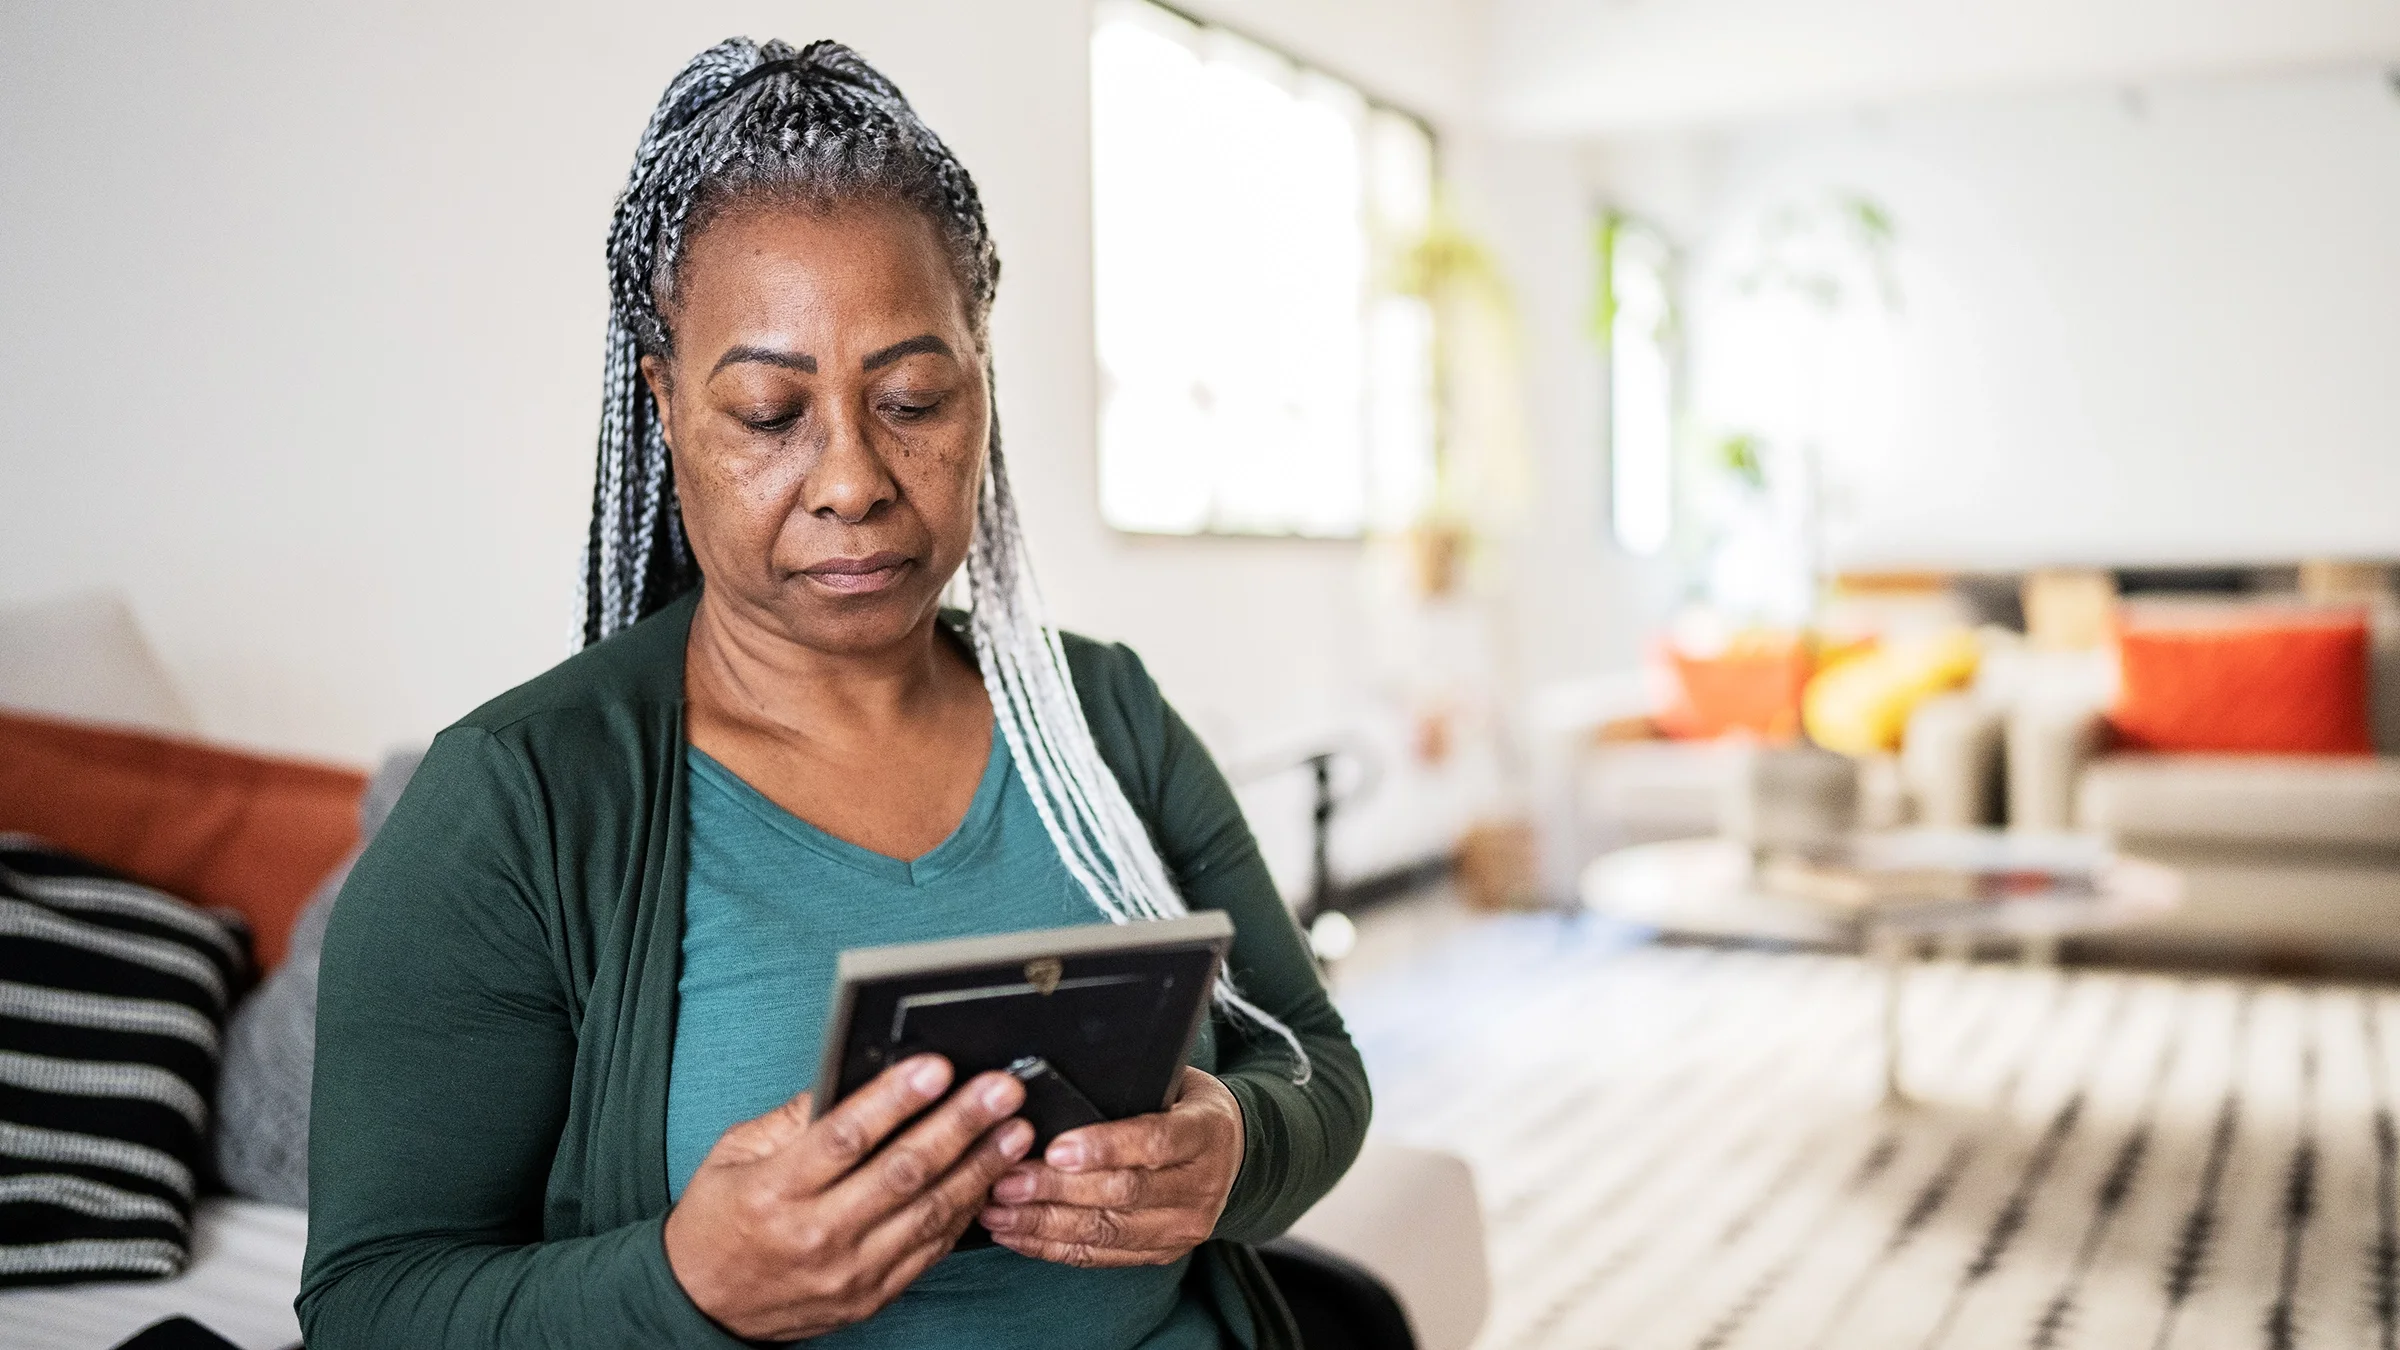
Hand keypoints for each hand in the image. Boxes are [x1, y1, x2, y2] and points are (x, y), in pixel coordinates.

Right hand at [664, 1055, 1032, 1340]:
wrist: (704, 1307)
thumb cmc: (720, 1220)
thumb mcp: (736, 1153)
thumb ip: (793, 1117)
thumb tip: (853, 1073)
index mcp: (776, 1191)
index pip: (845, 1138)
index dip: (895, 1099)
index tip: (936, 1067)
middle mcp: (816, 1234)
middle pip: (902, 1173)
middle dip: (959, 1126)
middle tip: (1000, 1091)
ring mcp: (849, 1271)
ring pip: (928, 1214)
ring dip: (979, 1169)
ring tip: (1014, 1132)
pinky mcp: (872, 1296)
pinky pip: (930, 1250)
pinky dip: (965, 1214)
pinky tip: (991, 1180)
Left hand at [978, 1065, 1243, 1267]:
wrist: (1232, 1151)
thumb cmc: (1184, 1105)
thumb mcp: (1173, 1081)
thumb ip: (1128, 1089)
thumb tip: (1053, 1088)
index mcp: (1206, 1132)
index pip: (1156, 1142)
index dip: (1104, 1147)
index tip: (1055, 1147)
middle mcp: (1201, 1186)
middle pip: (1123, 1193)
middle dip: (1056, 1188)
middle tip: (1004, 1179)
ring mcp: (1184, 1227)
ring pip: (1106, 1231)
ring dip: (1044, 1222)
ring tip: (996, 1209)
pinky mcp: (1162, 1253)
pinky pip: (1100, 1256)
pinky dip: (1051, 1247)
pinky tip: (1015, 1233)